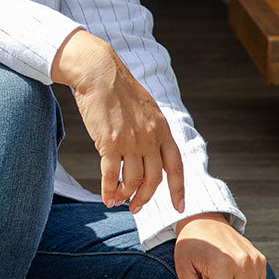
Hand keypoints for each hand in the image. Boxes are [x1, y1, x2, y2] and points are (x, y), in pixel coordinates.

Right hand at [51, 30, 184, 213]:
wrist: (99, 71)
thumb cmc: (119, 89)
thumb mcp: (147, 109)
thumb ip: (152, 131)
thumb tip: (150, 154)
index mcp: (162, 129)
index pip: (175, 167)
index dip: (178, 190)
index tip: (178, 207)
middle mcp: (149, 138)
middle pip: (152, 180)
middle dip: (144, 198)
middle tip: (136, 208)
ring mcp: (129, 141)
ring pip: (132, 181)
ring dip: (125, 196)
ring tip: (118, 201)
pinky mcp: (108, 142)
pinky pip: (110, 175)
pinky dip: (108, 189)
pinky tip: (106, 197)